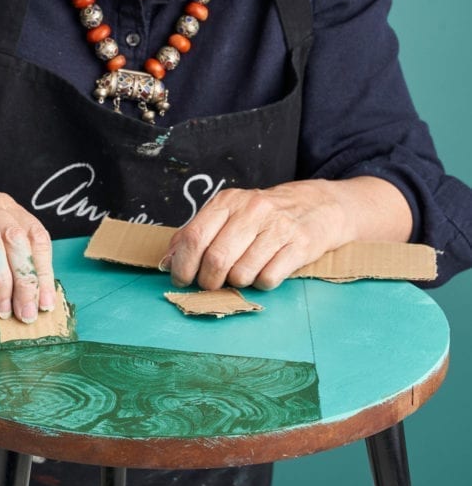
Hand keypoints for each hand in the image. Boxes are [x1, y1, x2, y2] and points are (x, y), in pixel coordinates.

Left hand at [164, 177, 410, 291]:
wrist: (319, 206)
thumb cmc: (265, 215)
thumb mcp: (229, 213)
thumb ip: (196, 233)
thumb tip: (167, 261)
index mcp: (228, 201)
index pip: (194, 237)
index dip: (183, 265)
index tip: (182, 279)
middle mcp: (252, 210)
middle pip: (216, 260)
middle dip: (208, 281)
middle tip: (212, 284)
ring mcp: (277, 227)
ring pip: (241, 274)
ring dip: (237, 283)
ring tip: (243, 272)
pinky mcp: (299, 245)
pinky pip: (268, 279)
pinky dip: (261, 283)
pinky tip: (265, 271)